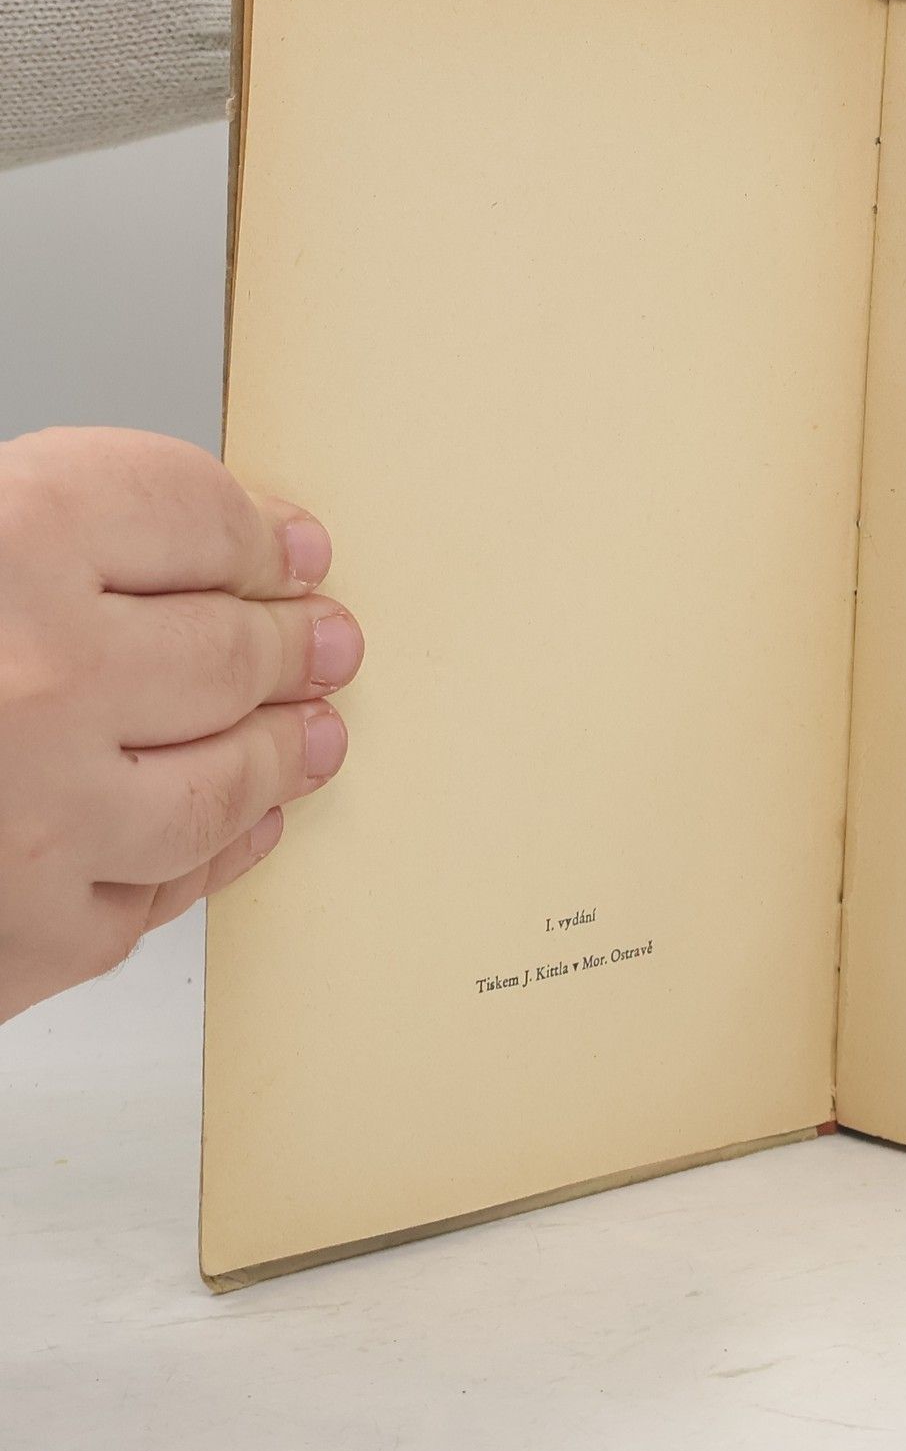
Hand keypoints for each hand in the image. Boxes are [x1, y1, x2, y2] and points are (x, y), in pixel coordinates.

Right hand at [0, 429, 360, 1024]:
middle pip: (230, 646)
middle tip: (327, 640)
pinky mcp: (26, 939)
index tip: (291, 548)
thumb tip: (214, 550)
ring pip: (226, 776)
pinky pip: (162, 892)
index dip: (254, 529)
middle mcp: (35, 675)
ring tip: (321, 730)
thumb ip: (28, 536)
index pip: (190, 511)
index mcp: (1, 539)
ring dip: (287, 750)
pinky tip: (245, 828)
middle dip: (290, 641)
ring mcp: (40, 818)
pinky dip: (218, 856)